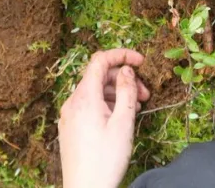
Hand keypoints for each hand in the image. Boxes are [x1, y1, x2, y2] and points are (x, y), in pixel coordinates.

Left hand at [58, 49, 151, 187]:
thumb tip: (126, 70)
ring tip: (137, 108)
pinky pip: (89, 106)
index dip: (122, 55)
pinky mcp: (70, 127)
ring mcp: (69, 115)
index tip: (141, 61)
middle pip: (99, 77)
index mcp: (84, 97)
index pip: (100, 60)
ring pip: (95, 92)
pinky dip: (107, 104)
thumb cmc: (105, 159)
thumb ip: (127, 91)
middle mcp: (72, 102)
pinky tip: (121, 118)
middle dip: (124, 79)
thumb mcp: (123, 122)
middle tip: (145, 93)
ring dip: (117, 93)